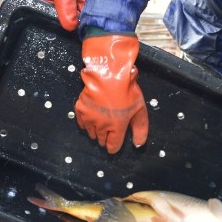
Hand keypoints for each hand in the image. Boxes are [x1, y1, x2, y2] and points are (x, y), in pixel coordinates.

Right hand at [74, 34, 148, 153]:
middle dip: (105, 139)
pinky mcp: (81, 109)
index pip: (113, 146)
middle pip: (101, 140)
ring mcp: (90, 118)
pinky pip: (81, 123)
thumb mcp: (140, 109)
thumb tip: (138, 145)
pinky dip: (85, 125)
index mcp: (117, 128)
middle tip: (108, 135)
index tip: (114, 145)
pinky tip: (90, 122)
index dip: (114, 147)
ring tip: (100, 128)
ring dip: (96, 133)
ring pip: (91, 133)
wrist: (109, 74)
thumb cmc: (127, 91)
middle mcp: (102, 126)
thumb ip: (140, 129)